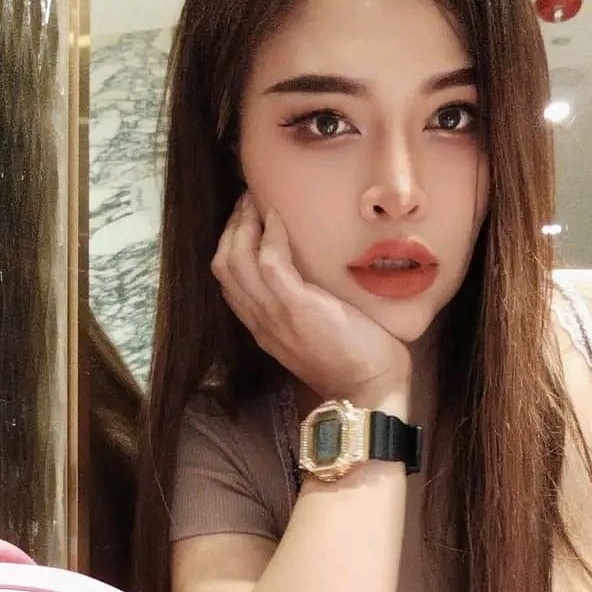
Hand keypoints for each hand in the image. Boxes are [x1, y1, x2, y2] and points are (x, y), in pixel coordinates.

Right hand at [211, 194, 410, 402]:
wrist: (369, 391)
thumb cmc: (356, 361)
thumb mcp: (317, 333)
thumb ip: (303, 309)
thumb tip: (314, 273)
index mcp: (263, 328)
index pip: (229, 281)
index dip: (231, 245)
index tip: (247, 219)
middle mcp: (260, 322)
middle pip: (222, 266)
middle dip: (231, 227)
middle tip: (249, 201)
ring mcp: (274, 315)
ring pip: (235, 260)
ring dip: (244, 223)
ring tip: (258, 201)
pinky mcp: (296, 308)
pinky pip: (269, 262)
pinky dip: (269, 234)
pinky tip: (280, 217)